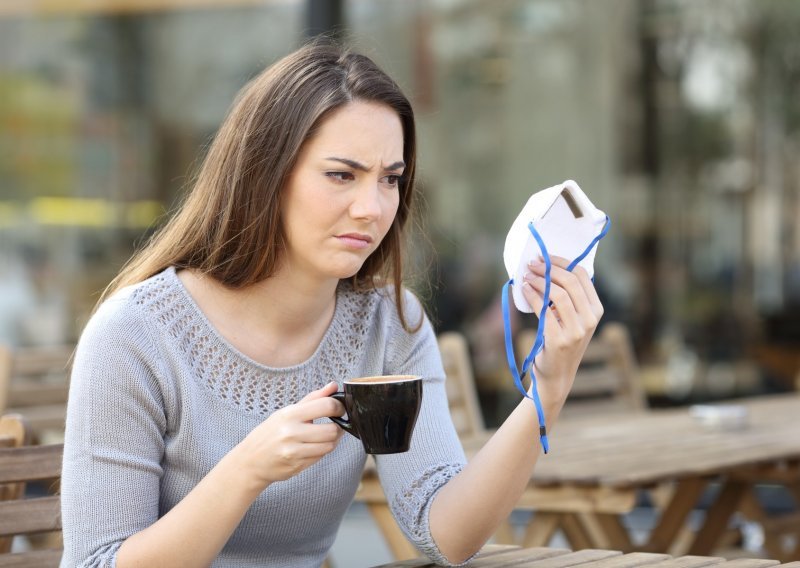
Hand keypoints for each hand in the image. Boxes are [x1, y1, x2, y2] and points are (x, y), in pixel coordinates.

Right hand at [231, 381, 344, 486]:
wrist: (250, 460)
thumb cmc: (270, 433)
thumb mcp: (287, 412)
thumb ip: (313, 399)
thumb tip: (333, 385)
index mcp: (290, 414)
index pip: (326, 406)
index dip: (339, 407)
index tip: (340, 409)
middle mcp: (291, 433)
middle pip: (332, 430)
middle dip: (338, 427)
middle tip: (336, 424)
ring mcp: (294, 451)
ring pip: (329, 446)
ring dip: (332, 440)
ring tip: (325, 436)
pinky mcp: (297, 466)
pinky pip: (320, 457)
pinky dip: (321, 451)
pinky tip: (314, 446)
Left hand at [520, 256, 603, 403]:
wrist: (556, 375)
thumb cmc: (560, 342)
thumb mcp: (572, 319)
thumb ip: (568, 298)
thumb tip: (548, 267)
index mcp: (596, 310)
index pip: (583, 276)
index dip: (563, 262)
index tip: (545, 257)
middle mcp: (590, 320)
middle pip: (571, 281)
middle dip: (549, 268)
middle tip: (532, 264)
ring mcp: (576, 331)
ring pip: (559, 294)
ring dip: (539, 281)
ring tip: (526, 276)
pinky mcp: (559, 340)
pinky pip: (544, 310)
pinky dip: (533, 296)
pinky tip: (524, 290)